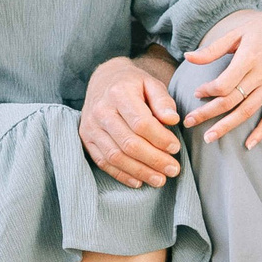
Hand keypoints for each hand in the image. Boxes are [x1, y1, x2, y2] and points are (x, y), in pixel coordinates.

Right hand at [80, 56, 182, 186]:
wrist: (104, 80)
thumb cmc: (133, 84)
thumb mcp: (151, 83)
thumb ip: (163, 101)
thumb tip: (172, 120)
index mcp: (119, 93)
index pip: (141, 123)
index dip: (160, 139)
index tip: (175, 148)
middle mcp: (101, 110)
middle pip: (129, 143)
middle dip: (154, 160)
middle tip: (173, 169)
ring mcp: (91, 126)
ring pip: (116, 156)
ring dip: (140, 172)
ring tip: (160, 180)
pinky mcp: (86, 139)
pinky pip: (103, 162)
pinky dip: (122, 175)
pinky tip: (139, 182)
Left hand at [181, 8, 261, 147]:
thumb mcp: (237, 32)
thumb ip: (213, 49)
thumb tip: (188, 57)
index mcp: (249, 57)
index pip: (225, 84)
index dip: (208, 91)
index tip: (197, 93)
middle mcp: (261, 74)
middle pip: (232, 100)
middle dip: (208, 113)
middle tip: (188, 122)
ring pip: (247, 111)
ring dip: (227, 127)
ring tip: (209, 138)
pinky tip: (248, 145)